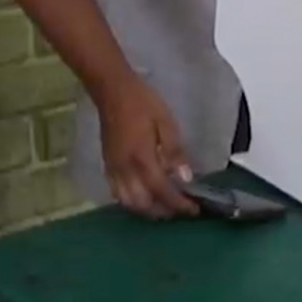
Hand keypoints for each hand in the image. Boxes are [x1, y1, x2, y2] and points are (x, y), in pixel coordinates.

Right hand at [98, 76, 197, 218]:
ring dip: (147, 209)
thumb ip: (175, 152)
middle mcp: (125, 170)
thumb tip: (186, 178)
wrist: (112, 90)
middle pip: (143, 204)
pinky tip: (145, 194)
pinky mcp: (107, 167)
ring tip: (165, 204)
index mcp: (142, 158)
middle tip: (181, 207)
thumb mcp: (166, 122)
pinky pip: (117, 194)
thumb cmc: (142, 102)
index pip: (162, 191)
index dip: (179, 204)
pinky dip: (133, 201)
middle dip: (163, 211)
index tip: (194, 209)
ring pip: (128, 203)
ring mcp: (114, 170)